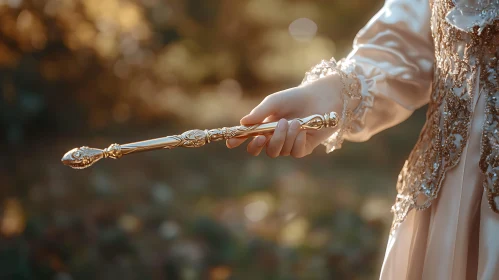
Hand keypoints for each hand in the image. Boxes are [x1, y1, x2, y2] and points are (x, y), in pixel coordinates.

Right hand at [226, 74, 343, 157]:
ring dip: (283, 137)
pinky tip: (302, 130)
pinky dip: (296, 142)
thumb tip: (242, 122)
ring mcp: (290, 144)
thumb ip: (259, 113)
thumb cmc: (296, 98)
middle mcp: (276, 137)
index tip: (231, 143)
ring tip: (293, 122)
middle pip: (264, 150)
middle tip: (262, 136)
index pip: (249, 138)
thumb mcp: (274, 102)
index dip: (239, 142)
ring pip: (278, 151)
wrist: (321, 97)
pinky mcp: (304, 147)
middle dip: (261, 144)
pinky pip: (295, 152)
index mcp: (265, 127)